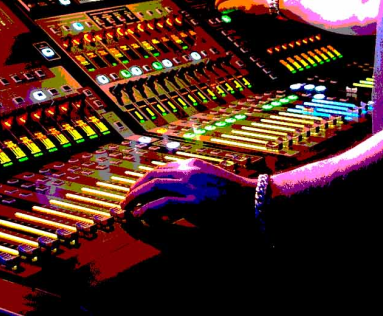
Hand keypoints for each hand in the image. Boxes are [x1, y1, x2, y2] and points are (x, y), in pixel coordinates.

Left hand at [120, 158, 255, 227]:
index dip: (145, 180)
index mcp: (193, 165)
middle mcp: (189, 170)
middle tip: (126, 200)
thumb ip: (192, 187)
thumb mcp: (210, 186)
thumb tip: (174, 201)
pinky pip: (163, 204)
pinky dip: (148, 210)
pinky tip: (140, 217)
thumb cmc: (235, 198)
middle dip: (136, 188)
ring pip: (154, 187)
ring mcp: (192, 184)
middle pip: (153, 175)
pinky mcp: (195, 202)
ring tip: (127, 209)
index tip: (136, 191)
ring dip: (136, 198)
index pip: (161, 168)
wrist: (256, 202)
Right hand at [215, 0, 275, 15]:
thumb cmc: (256, 1)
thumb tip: (220, 8)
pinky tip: (245, 5)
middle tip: (224, 8)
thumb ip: (226, 6)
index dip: (219, 0)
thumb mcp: (238, 5)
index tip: (217, 7)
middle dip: (228, 0)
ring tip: (234, 8)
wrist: (275, 1)